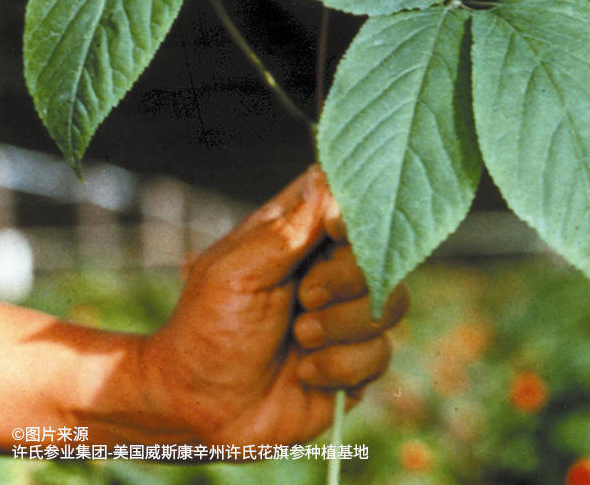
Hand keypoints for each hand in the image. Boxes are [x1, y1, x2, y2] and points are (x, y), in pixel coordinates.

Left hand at [141, 165, 407, 445]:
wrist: (199, 410)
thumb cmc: (205, 329)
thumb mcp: (236, 270)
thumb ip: (289, 228)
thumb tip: (328, 178)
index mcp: (301, 235)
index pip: (350, 199)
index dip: (355, 211)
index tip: (334, 231)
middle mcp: (332, 269)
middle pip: (382, 253)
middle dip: (344, 280)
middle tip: (303, 298)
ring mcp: (348, 315)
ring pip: (391, 303)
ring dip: (341, 326)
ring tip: (299, 339)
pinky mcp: (357, 361)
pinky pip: (380, 353)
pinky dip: (339, 366)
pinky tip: (305, 374)